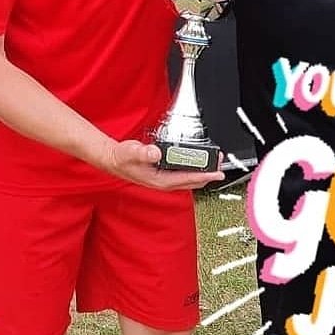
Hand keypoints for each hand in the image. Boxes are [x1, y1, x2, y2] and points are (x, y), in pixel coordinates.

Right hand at [104, 139, 224, 189]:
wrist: (114, 159)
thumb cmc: (122, 158)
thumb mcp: (131, 152)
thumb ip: (143, 152)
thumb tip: (156, 152)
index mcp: (159, 180)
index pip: (186, 179)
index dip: (203, 176)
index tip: (216, 173)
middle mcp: (164, 182)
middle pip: (192, 181)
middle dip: (207, 174)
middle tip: (221, 166)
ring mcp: (165, 179)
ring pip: (189, 178)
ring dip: (202, 172)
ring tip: (213, 164)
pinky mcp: (164, 174)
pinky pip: (183, 174)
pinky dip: (193, 169)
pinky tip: (198, 164)